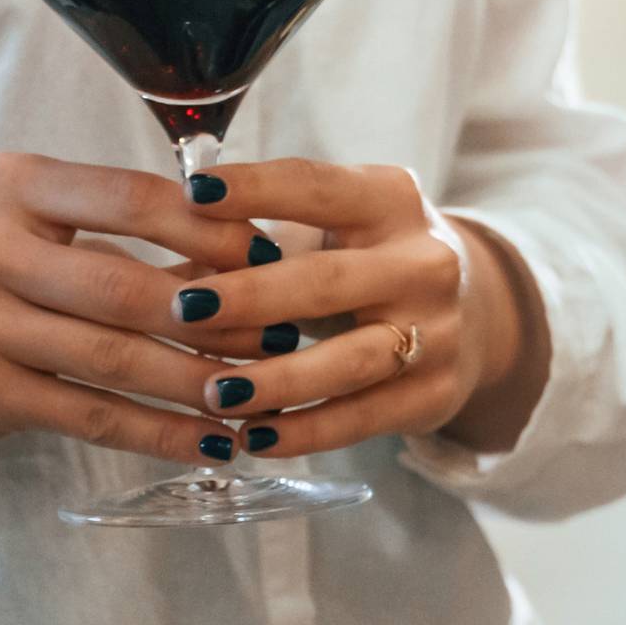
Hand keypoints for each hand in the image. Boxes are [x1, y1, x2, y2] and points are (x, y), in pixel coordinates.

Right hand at [0, 152, 257, 475]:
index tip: (275, 253)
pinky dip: (160, 431)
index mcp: (11, 184)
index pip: (134, 196)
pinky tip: (211, 441)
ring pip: (117, 356)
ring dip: (201, 379)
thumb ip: (109, 227)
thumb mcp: (22, 224)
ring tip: (265, 392)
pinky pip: (91, 413)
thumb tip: (244, 242)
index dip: (214, 227)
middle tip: (288, 332)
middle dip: (222, 312)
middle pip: (131, 283)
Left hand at [178, 160, 550, 461]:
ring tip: (213, 392)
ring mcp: (438, 329)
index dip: (255, 189)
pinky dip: (305, 432)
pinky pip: (362, 418)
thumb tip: (153, 269)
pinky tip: (254, 437)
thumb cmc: (366, 262)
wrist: (473, 316)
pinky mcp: (436, 392)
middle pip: (329, 279)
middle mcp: (424, 259)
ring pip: (348, 361)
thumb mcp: (329, 231)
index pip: (317, 187)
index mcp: (390, 200)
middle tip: (185, 309)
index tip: (191, 194)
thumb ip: (252, 244)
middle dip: (253, 296)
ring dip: (276, 379)